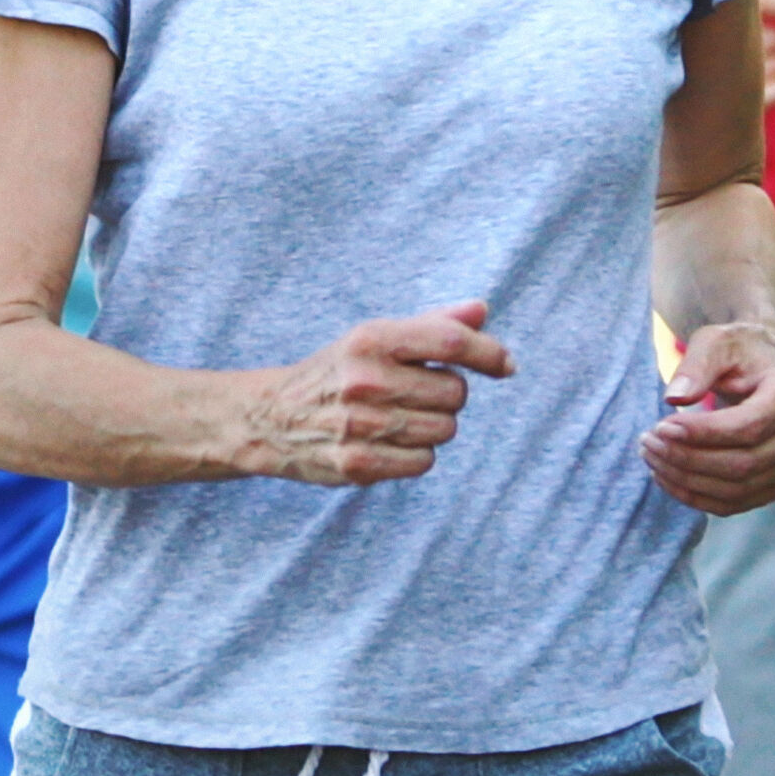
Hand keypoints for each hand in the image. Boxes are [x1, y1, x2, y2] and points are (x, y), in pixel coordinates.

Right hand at [247, 302, 510, 485]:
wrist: (270, 417)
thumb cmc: (337, 372)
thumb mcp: (374, 338)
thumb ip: (431, 324)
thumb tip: (482, 311)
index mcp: (370, 339)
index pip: (450, 343)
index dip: (488, 353)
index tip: (504, 364)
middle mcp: (365, 380)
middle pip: (455, 392)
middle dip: (447, 394)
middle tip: (416, 392)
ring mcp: (360, 425)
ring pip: (444, 430)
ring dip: (433, 425)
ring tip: (399, 417)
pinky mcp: (357, 464)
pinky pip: (424, 461)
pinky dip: (417, 454)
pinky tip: (391, 442)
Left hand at [640, 321, 774, 514]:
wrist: (760, 365)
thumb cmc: (736, 351)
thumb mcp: (714, 342)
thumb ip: (696, 365)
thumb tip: (674, 397)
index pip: (747, 427)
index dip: (703, 433)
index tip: (661, 426)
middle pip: (741, 464)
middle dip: (687, 458)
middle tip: (647, 442)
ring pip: (736, 490)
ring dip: (686, 480)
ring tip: (651, 457)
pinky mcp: (774, 484)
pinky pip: (734, 503)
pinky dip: (696, 496)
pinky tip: (666, 476)